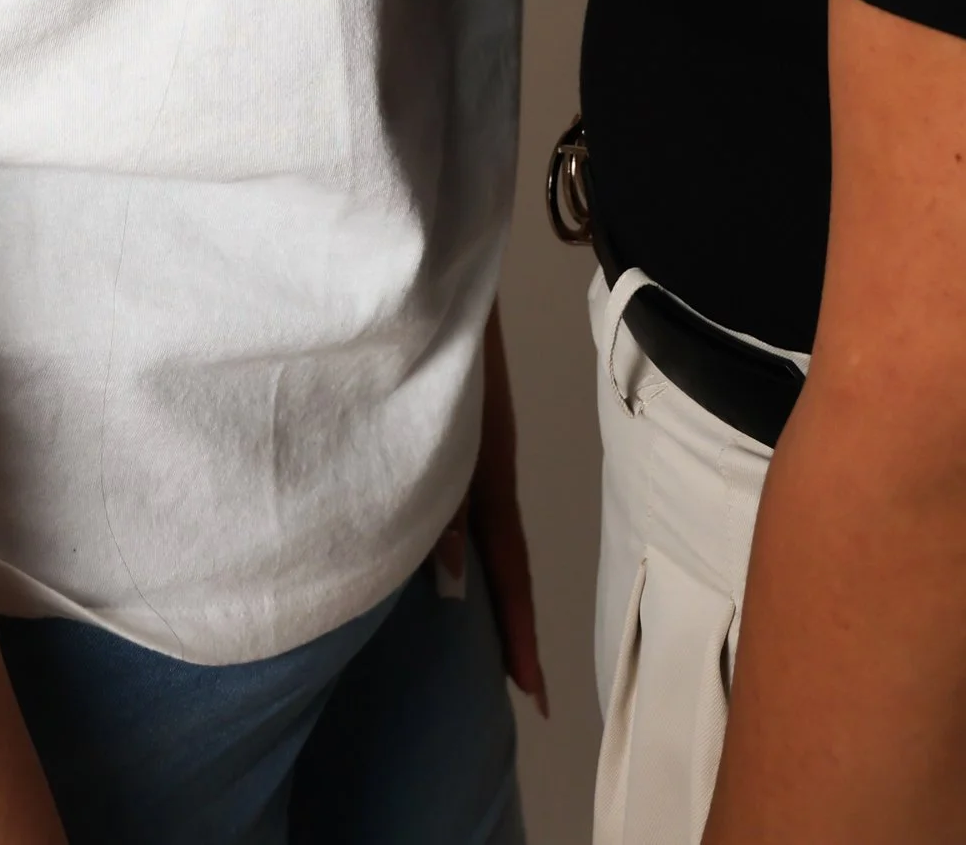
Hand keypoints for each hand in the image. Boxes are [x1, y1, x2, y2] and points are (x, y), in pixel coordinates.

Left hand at [435, 304, 547, 713]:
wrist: (434, 270)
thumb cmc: (433, 341)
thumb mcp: (436, 424)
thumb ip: (445, 501)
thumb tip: (457, 580)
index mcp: (488, 470)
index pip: (510, 566)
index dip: (519, 630)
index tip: (532, 694)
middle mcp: (488, 464)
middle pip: (508, 556)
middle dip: (515, 621)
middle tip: (524, 688)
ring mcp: (478, 443)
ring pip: (492, 529)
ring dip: (495, 585)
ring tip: (496, 641)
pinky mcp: (461, 424)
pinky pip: (474, 501)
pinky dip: (476, 543)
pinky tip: (458, 556)